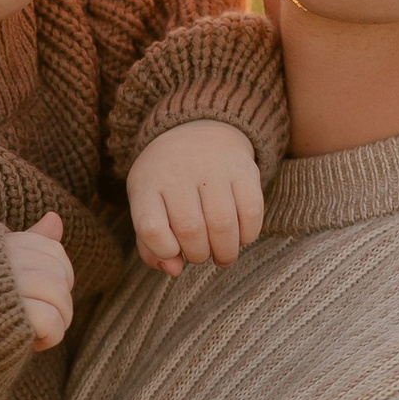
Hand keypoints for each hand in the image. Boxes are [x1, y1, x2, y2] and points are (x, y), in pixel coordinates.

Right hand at [4, 211, 75, 348]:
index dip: (58, 276)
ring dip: (59, 320)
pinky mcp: (11, 315)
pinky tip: (34, 344)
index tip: (41, 296)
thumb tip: (56, 218)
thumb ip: (26, 242)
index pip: (52, 249)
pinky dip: (51, 336)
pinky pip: (51, 319)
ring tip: (39, 333)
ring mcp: (4, 285)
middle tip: (44, 319)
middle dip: (60, 300)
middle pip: (59, 272)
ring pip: (58, 295)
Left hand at [126, 121, 264, 272]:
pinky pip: (251, 212)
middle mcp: (178, 172)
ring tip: (222, 256)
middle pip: (191, 231)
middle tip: (201, 256)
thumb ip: (151, 244)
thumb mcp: (147, 205)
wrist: (196, 129)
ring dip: (225, 252)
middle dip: (199, 256)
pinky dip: (247, 235)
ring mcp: (212, 168)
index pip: (151, 228)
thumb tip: (174, 270)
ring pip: (222, 225)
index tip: (173, 251)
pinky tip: (240, 237)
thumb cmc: (167, 182)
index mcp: (147, 184)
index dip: (164, 250)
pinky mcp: (243, 168)